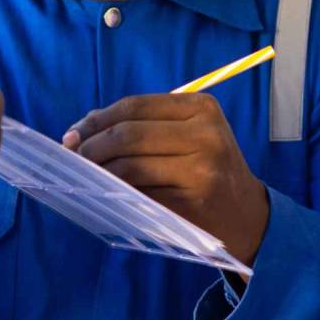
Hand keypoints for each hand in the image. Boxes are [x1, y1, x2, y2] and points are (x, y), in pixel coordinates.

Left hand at [63, 93, 269, 264]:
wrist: (246, 212)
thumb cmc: (209, 168)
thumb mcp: (190, 134)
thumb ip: (145, 125)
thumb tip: (83, 128)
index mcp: (202, 107)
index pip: (135, 106)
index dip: (97, 119)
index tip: (72, 134)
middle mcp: (205, 133)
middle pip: (129, 134)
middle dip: (91, 146)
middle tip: (72, 158)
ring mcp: (201, 168)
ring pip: (130, 165)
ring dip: (99, 173)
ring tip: (85, 177)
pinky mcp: (193, 201)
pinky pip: (140, 194)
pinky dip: (116, 194)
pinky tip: (106, 195)